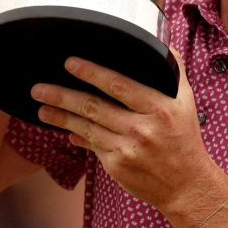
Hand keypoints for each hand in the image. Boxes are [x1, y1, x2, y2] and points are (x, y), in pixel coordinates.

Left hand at [30, 51, 227, 227]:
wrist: (187, 186)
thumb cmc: (184, 139)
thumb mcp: (186, 102)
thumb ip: (173, 70)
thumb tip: (161, 42)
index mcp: (159, 108)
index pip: (119, 86)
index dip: (92, 73)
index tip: (71, 63)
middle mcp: (141, 129)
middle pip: (94, 107)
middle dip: (63, 96)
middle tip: (40, 88)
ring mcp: (127, 150)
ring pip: (87, 128)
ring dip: (61, 117)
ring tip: (42, 108)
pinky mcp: (117, 167)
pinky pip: (93, 145)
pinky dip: (78, 135)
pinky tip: (65, 129)